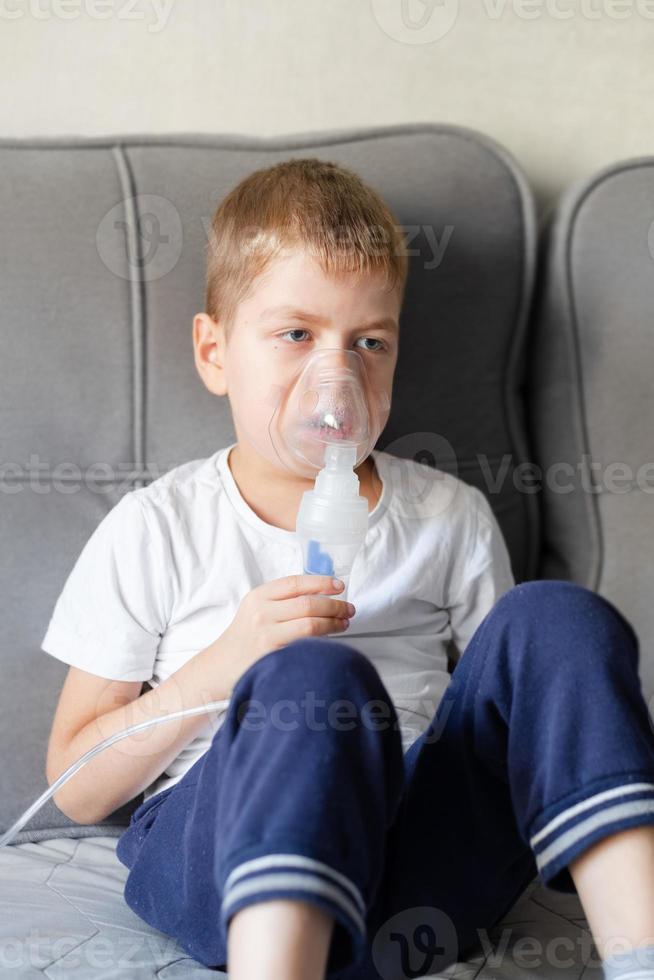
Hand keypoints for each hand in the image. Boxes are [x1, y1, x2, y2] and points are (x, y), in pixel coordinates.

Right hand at [218, 574, 355, 688]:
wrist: (220, 666)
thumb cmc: (245, 637)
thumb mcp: (257, 608)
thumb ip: (283, 599)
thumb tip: (323, 593)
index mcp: (259, 596)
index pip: (296, 583)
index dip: (322, 583)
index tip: (339, 586)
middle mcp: (261, 613)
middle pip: (308, 604)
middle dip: (334, 605)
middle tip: (349, 609)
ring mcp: (266, 636)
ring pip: (310, 625)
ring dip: (333, 623)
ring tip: (344, 623)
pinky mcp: (272, 657)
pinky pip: (305, 646)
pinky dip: (323, 642)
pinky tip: (331, 641)